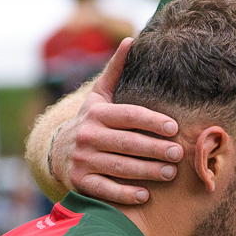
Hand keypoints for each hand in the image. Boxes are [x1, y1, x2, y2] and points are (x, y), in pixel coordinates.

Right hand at [52, 39, 183, 204]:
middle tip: (178, 153)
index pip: (129, 116)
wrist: (57, 152)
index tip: (174, 127)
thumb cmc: (91, 121)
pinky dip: (124, 194)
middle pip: (127, 143)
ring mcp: (82, 160)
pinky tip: (145, 195)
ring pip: (119, 167)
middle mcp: (87, 135)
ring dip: (146, 171)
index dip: (151, 121)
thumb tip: (132, 40)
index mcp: (97, 113)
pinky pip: (104, 189)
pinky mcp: (79, 182)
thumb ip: (117, 71)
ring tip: (170, 173)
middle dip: (155, 148)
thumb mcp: (100, 96)